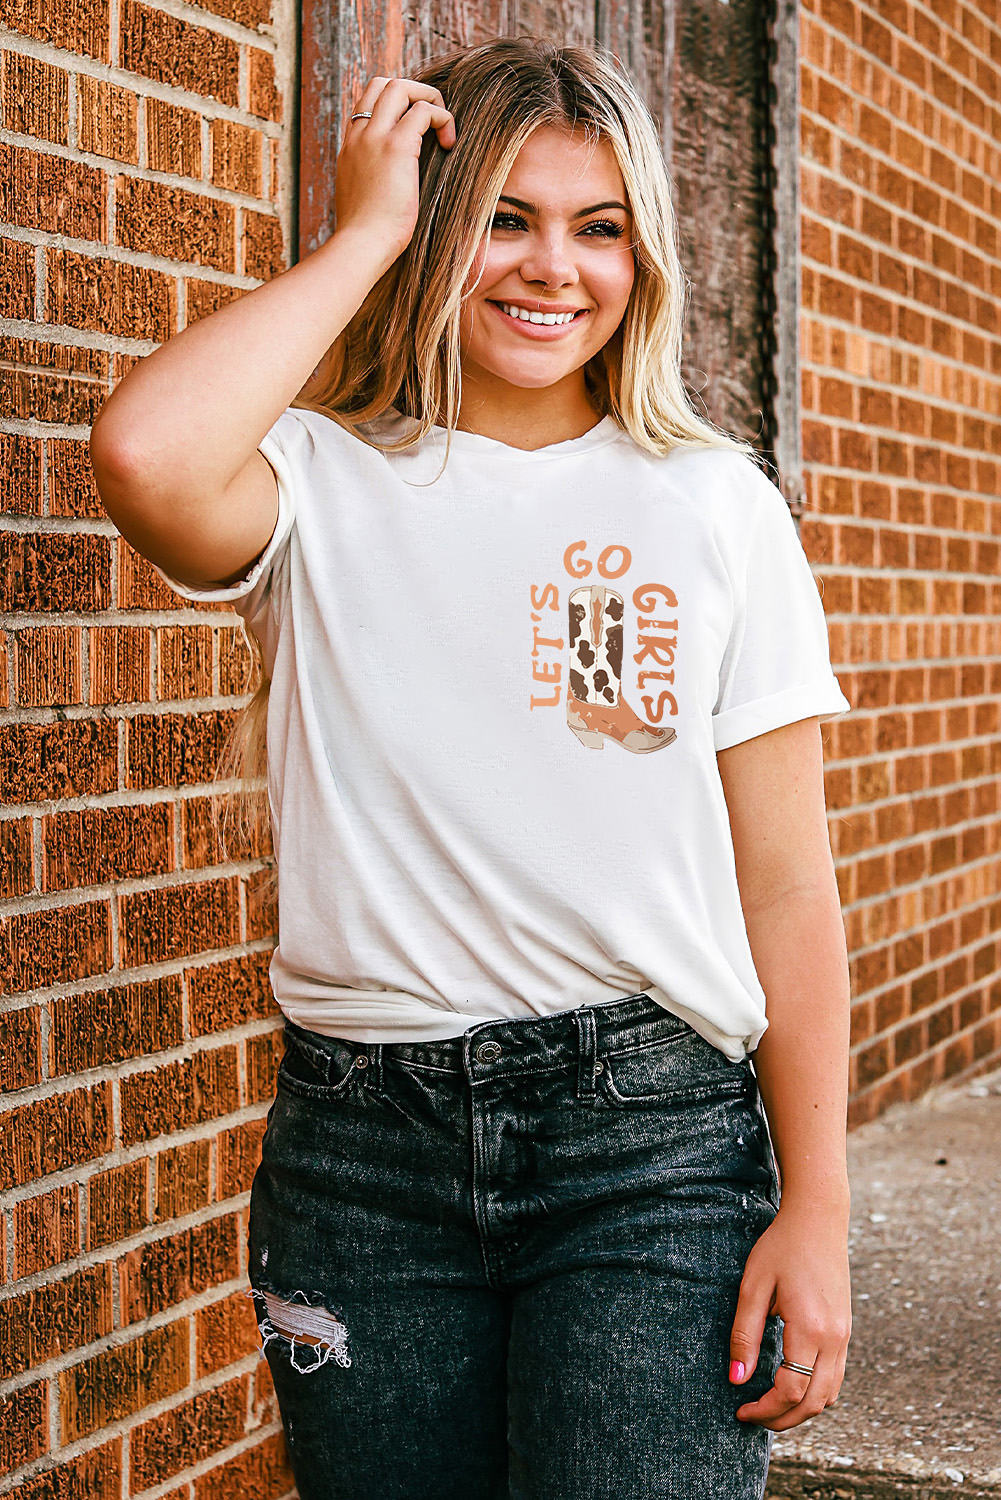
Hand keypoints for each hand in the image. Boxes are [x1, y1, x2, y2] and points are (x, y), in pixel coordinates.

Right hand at [333, 76, 455, 267]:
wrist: (360, 246)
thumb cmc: (366, 237)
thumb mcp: (363, 201)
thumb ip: (373, 183)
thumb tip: (394, 188)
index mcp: (350, 148)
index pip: (368, 102)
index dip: (395, 105)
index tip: (415, 127)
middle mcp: (360, 136)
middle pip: (383, 84)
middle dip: (415, 93)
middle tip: (433, 121)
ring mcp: (375, 138)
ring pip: (400, 87)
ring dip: (429, 99)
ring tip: (443, 128)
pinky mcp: (396, 147)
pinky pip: (423, 111)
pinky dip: (441, 118)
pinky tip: (449, 143)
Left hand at [729, 1199, 850, 1429]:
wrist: (819, 1219)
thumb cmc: (781, 1247)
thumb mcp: (753, 1286)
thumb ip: (745, 1334)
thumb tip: (737, 1379)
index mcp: (810, 1329)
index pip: (790, 1390)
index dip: (764, 1408)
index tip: (740, 1410)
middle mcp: (834, 1339)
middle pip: (814, 1403)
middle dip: (783, 1419)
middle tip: (753, 1417)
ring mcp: (845, 1336)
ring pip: (830, 1395)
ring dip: (802, 1410)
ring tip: (770, 1407)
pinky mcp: (846, 1331)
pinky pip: (836, 1377)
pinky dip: (815, 1392)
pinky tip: (791, 1385)